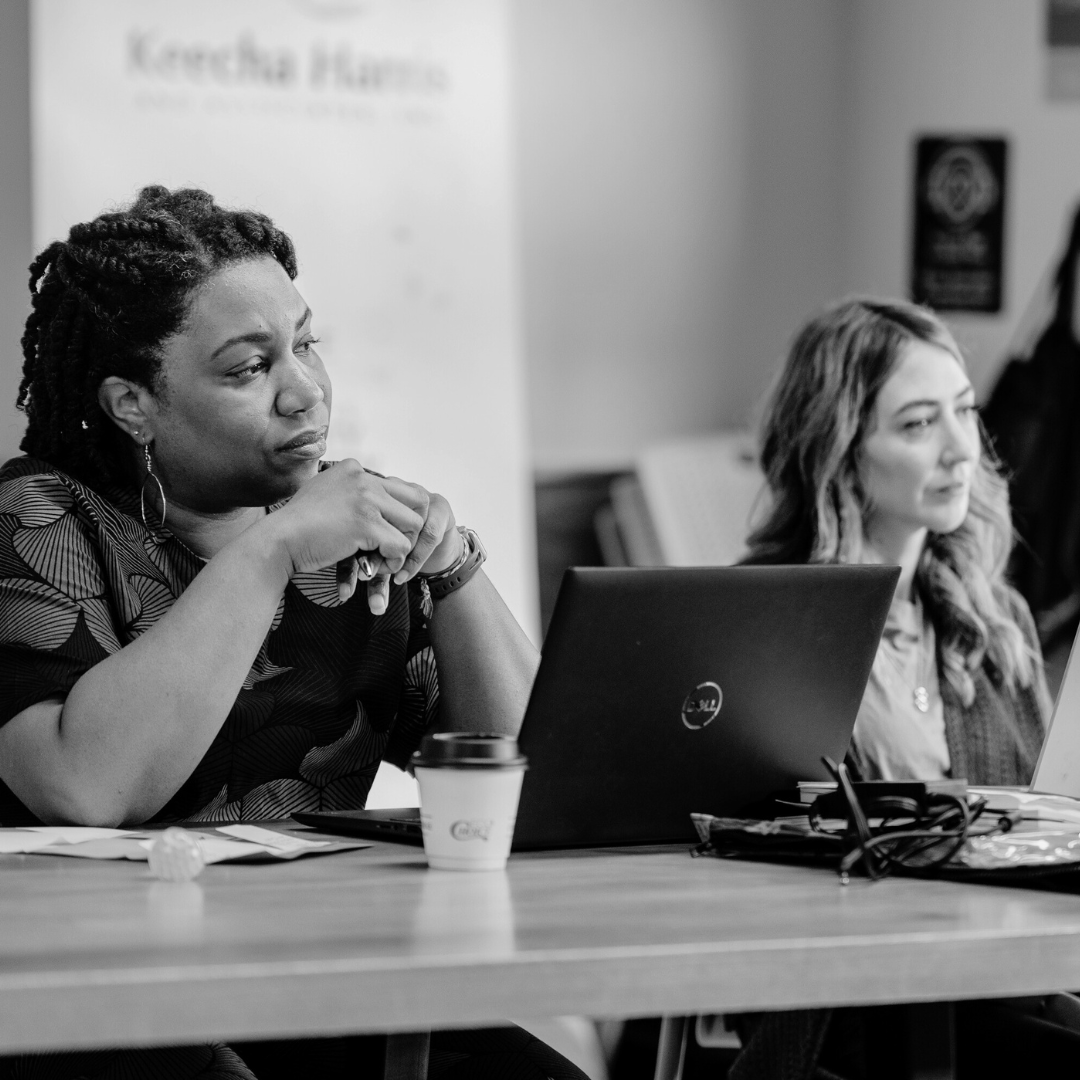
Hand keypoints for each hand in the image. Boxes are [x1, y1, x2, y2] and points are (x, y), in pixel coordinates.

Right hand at [263, 460, 457, 614]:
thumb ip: (349, 492)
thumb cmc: (299, 526)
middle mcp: (363, 478)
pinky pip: (400, 546)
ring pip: (413, 525)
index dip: (400, 515)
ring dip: (402, 547)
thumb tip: (375, 502)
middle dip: (410, 529)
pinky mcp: (365, 524)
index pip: (401, 487)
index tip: (386, 533)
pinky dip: (393, 561)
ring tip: (382, 559)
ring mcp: (365, 499)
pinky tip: (374, 567)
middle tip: (394, 548)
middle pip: (416, 502)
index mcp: (354, 469)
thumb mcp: (325, 494)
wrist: (278, 541)